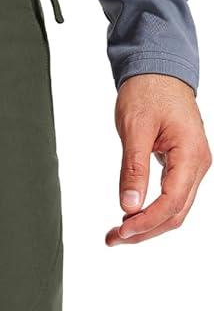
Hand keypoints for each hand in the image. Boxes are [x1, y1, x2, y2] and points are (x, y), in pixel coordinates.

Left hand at [106, 75, 210, 245]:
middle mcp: (197, 164)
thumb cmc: (149, 91)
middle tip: (112, 239)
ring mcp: (192, 167)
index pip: (172, 202)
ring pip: (173, 210)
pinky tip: (130, 218)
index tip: (122, 231)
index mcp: (190, 154)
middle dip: (144, 231)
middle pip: (175, 213)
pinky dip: (151, 212)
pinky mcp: (182, 167)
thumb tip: (128, 205)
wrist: (159, 70)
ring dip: (146, 226)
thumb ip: (133, 169)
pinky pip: (171, 198)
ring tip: (116, 234)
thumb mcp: (135, 129)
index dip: (147, 222)